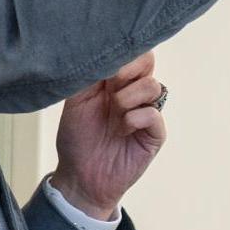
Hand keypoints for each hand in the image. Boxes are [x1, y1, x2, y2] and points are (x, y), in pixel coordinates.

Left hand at [51, 54, 165, 221]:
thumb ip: (89, 75)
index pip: (131, 53)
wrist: (80, 176)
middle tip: (111, 87)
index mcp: (114, 81)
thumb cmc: (76, 139)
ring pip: (153, 86)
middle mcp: (133, 93)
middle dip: (129, 71)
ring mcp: (145, 112)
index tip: (106, 69)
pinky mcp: (154, 134)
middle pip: (148, 61)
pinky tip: (122, 130)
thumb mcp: (75, 100)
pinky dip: (135, 118)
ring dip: (128, 98)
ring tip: (114, 116)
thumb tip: (103, 54)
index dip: (123, 54)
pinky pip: (154, 115)